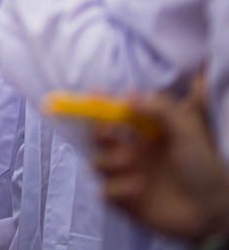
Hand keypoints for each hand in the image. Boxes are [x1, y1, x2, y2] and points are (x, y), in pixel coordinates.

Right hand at [90, 84, 228, 240]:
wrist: (212, 212)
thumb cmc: (203, 169)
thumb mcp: (188, 132)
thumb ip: (161, 109)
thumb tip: (128, 95)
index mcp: (147, 135)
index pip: (119, 115)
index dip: (104, 105)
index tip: (94, 94)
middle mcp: (135, 153)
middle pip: (100, 137)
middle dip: (99, 132)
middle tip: (109, 133)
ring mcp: (128, 176)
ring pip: (98, 162)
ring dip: (109, 160)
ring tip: (131, 163)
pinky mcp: (126, 201)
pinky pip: (106, 190)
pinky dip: (118, 188)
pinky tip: (139, 189)